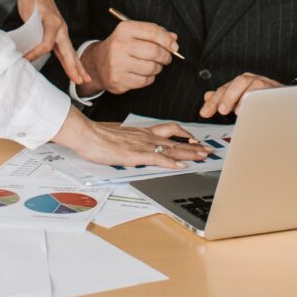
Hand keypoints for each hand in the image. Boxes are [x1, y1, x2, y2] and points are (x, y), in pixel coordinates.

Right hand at [17, 0, 88, 87]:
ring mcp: (56, 25)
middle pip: (71, 53)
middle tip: (83, 82)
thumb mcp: (38, 29)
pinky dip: (37, 50)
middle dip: (77, 68)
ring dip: (65, 64)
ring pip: (63, 47)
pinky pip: (45, 39)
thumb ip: (38, 41)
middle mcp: (61, 30)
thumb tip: (31, 57)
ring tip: (69, 77)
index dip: (76, 67)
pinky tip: (30, 57)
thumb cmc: (35, 9)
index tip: (83, 80)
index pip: (70, 54)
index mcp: (60, 34)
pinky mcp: (48, 19)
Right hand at [53, 106, 209, 168]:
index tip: (195, 139)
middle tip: (207, 150)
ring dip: (189, 153)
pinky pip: (159, 159)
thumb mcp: (120, 137)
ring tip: (203, 156)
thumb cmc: (99, 137)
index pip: (170, 131)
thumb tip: (135, 148)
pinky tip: (181, 166)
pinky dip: (172, 163)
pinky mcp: (137, 154)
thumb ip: (131, 141)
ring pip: (172, 149)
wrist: (89, 135)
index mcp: (143, 132)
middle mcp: (147, 136)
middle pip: (176, 140)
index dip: (184, 135)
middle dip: (194, 146)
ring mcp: (143, 145)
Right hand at [78, 20, 180, 97]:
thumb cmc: (121, 46)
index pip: (153, 32)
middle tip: (166, 57)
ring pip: (151, 68)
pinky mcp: (118, 80)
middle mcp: (119, 45)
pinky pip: (144, 81)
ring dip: (158, 68)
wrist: (96, 63)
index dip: (168, 40)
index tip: (174, 46)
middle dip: (166, 56)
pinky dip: (149, 78)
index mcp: (125, 29)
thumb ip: (154, 33)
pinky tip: (144, 73)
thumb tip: (173, 39)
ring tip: (153, 65)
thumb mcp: (134, 33)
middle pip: (154, 51)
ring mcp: (117, 64)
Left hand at [199, 72, 281, 117]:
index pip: (225, 88)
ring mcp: (263, 82)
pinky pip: (261, 89)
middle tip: (220, 111)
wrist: (286, 100)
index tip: (205, 113)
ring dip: (237, 96)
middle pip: (237, 82)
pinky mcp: (274, 88)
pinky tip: (247, 108)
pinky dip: (253, 97)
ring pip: (248, 82)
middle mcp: (252, 79)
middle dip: (225, 97)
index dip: (213, 100)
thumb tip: (207, 96)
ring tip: (231, 111)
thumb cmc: (261, 102)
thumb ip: (225, 98)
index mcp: (242, 82)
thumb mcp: (240, 101)